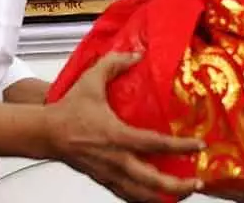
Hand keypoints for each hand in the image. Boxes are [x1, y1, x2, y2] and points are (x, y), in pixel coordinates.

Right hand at [46, 52, 205, 201]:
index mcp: (116, 135)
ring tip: (182, 193)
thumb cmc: (67, 109)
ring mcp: (108, 173)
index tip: (199, 146)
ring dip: (163, 197)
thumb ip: (115, 63)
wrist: (44, 132)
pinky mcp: (102, 180)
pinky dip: (142, 198)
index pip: (155, 144)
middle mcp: (115, 159)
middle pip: (151, 181)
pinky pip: (125, 195)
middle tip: (197, 181)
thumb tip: (137, 54)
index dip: (180, 146)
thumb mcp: (92, 79)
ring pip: (139, 195)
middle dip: (177, 186)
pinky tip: (154, 197)